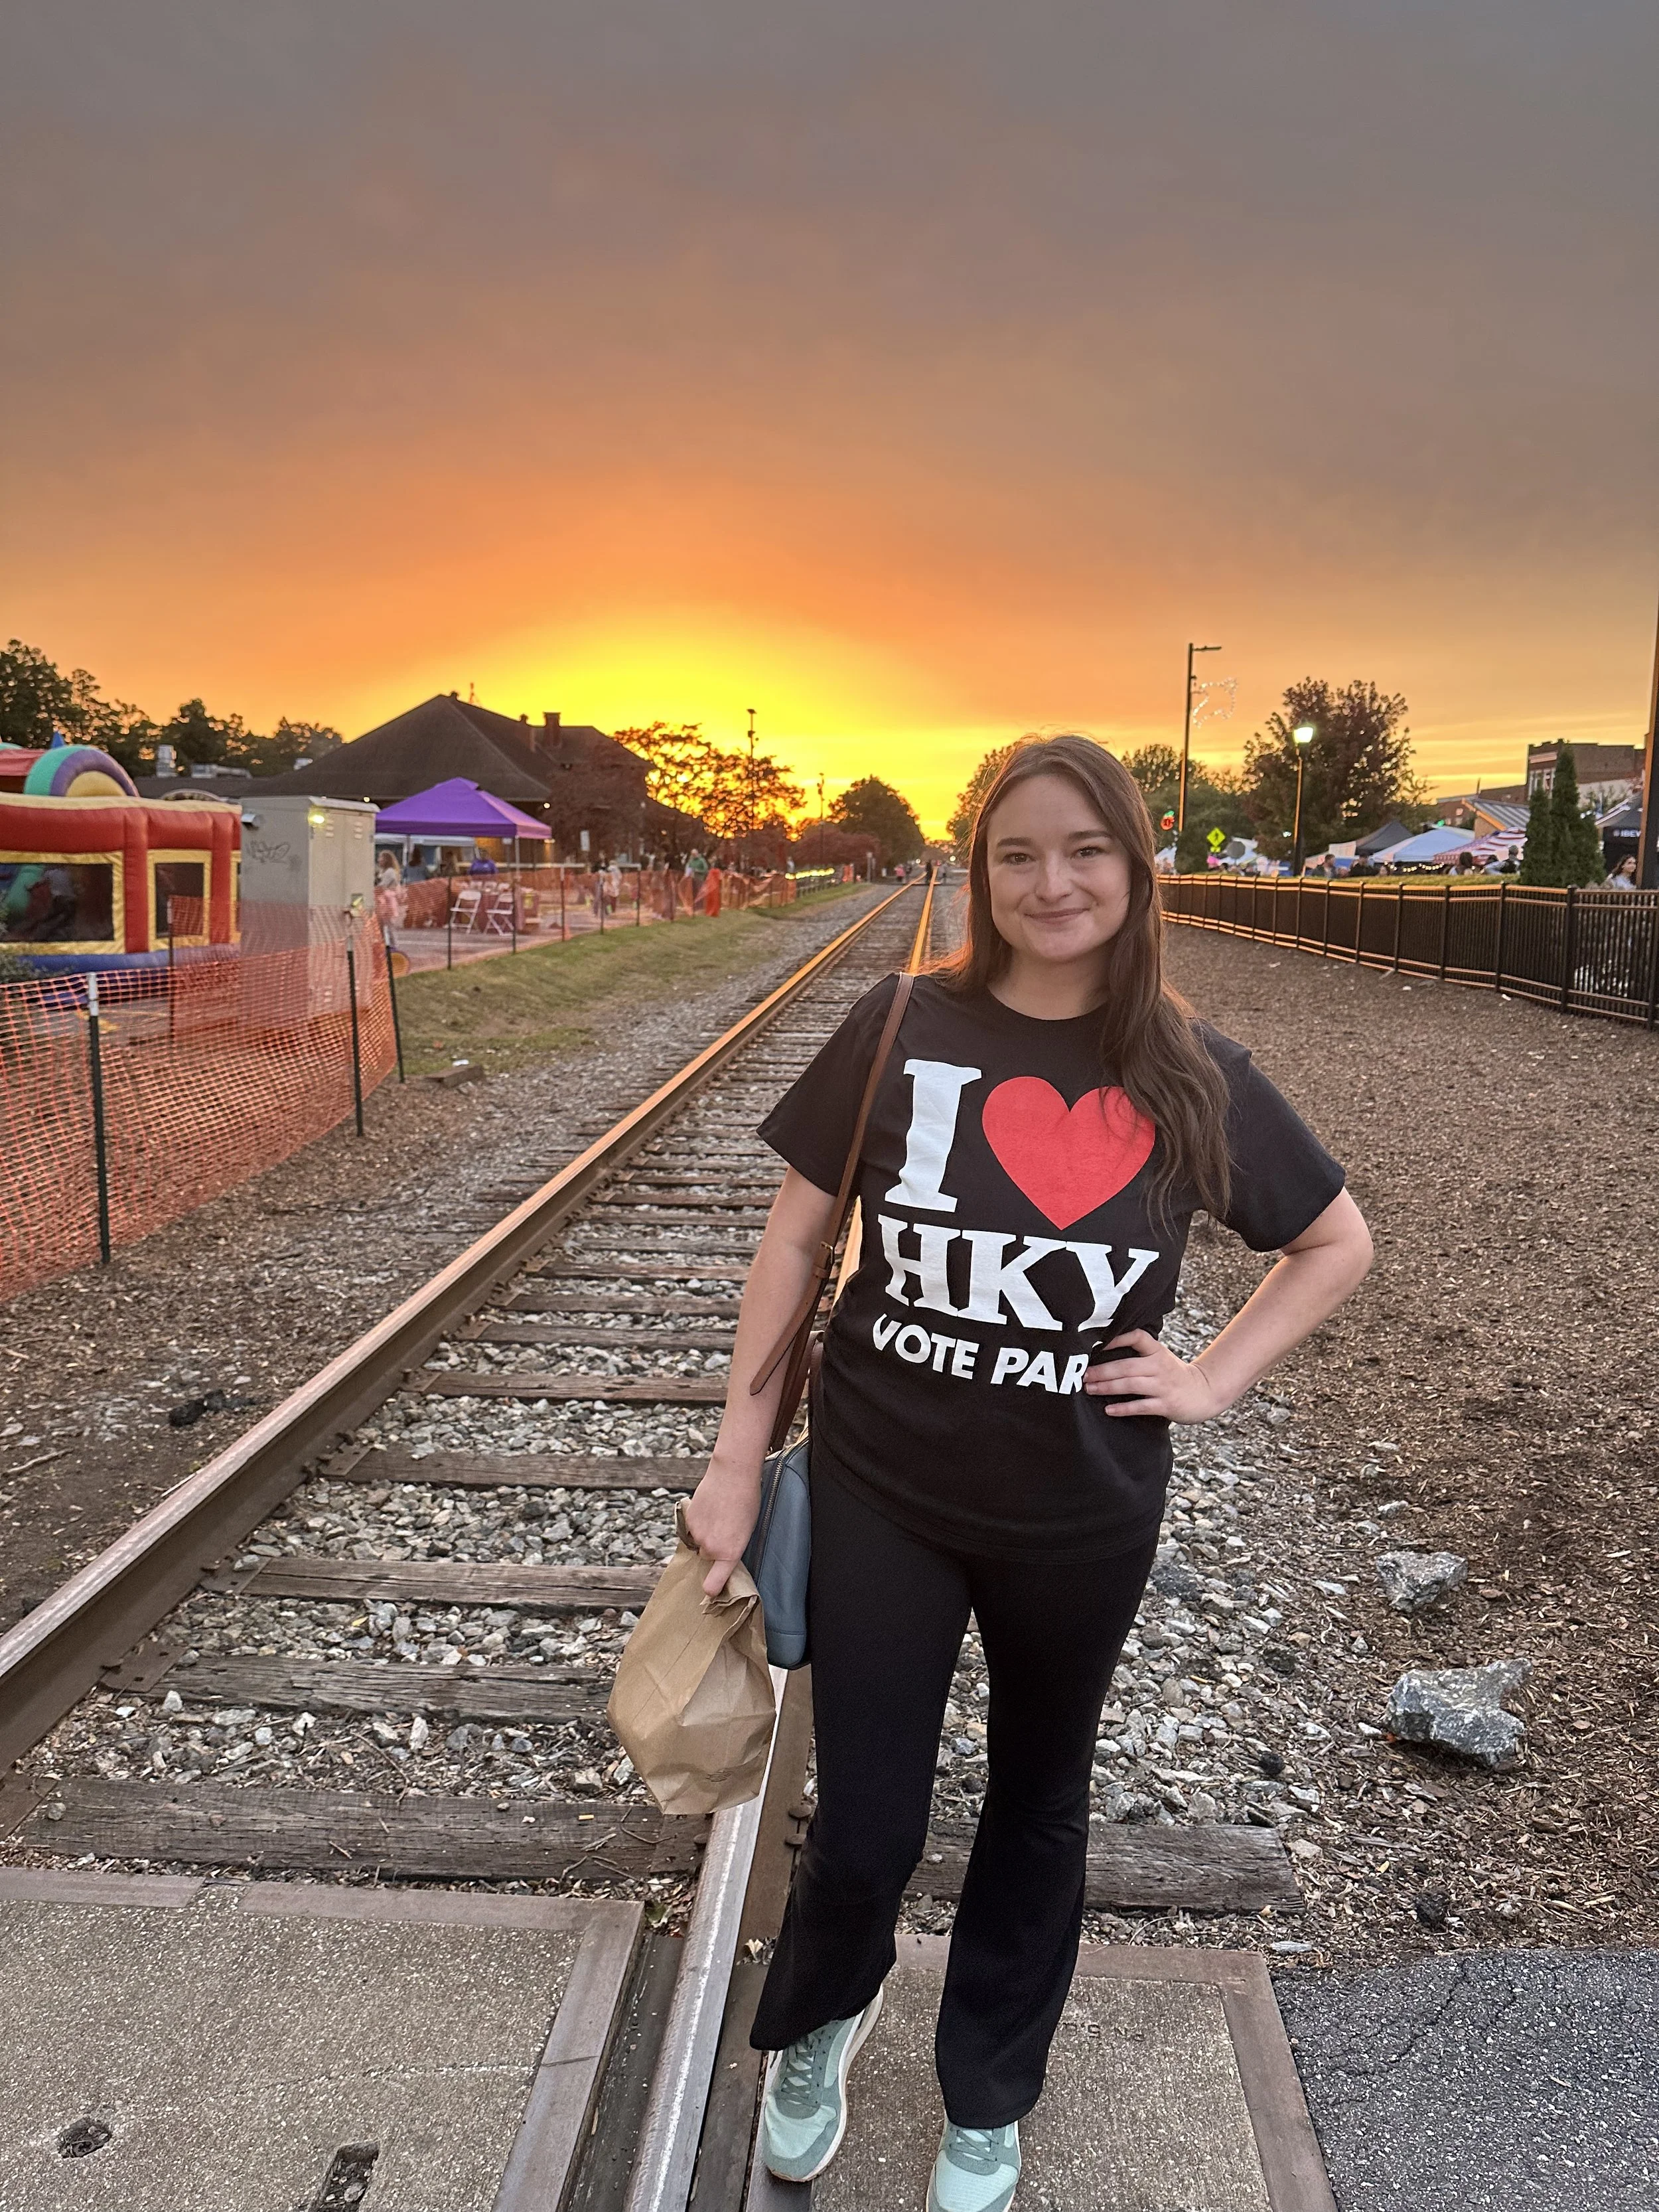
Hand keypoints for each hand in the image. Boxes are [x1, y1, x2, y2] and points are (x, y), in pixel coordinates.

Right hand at [684, 1463, 761, 1595]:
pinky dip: (698, 1521)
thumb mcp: (747, 1530)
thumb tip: (722, 1554)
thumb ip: (732, 1547)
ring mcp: (697, 1534)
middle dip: (713, 1547)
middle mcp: (711, 1548)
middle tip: (725, 1530)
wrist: (733, 1474)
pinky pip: (691, 1527)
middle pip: (707, 1556)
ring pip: (698, 1541)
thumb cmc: (747, 1501)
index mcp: (730, 1553)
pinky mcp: (688, 1520)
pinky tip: (709, 1507)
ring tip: (718, 1514)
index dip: (711, 1587)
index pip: (714, 1581)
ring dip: (705, 1533)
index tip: (710, 1591)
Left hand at [1083, 1330, 1227, 1422]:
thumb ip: (1139, 1355)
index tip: (1097, 1344)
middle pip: (1126, 1365)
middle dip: (1102, 1371)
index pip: (1137, 1337)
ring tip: (1090, 1389)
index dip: (1117, 1338)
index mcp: (1157, 1351)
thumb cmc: (1174, 1375)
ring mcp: (1163, 1386)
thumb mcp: (1160, 1358)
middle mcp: (1159, 1366)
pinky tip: (1109, 1409)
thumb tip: (1104, 1352)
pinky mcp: (1166, 1404)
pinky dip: (1124, 1408)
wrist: (1204, 1392)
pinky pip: (1141, 1406)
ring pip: (1130, 1384)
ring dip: (1107, 1387)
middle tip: (1083, 1375)